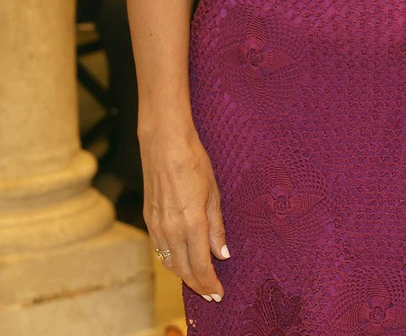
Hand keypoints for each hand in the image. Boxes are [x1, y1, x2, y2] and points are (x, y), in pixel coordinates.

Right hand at [142, 127, 227, 300]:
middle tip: (211, 294)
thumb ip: (217, 228)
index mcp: (192, 223)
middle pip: (183, 269)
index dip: (209, 282)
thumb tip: (222, 254)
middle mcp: (171, 230)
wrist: (164, 146)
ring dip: (184, 275)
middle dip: (197, 284)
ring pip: (169, 262)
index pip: (200, 265)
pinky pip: (160, 249)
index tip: (218, 293)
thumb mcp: (214, 195)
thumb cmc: (195, 165)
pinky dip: (172, 261)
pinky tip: (182, 262)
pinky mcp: (148, 219)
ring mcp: (156, 226)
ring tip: (199, 282)